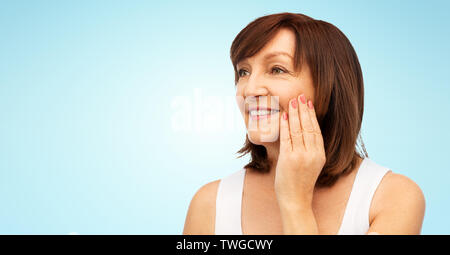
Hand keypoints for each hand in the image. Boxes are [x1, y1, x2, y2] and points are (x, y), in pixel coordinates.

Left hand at [274, 94, 325, 209]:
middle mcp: (312, 154)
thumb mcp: (311, 164)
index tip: (308, 103)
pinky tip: (284, 116)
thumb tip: (303, 130)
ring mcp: (300, 156)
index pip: (316, 130)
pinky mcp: (288, 159)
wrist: (295, 200)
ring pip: (298, 130)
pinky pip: (287, 138)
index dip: (312, 115)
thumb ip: (309, 148)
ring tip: (292, 101)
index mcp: (320, 155)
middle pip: (308, 126)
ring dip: (294, 114)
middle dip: (303, 109)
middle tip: (300, 96)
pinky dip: (285, 125)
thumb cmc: (300, 182)